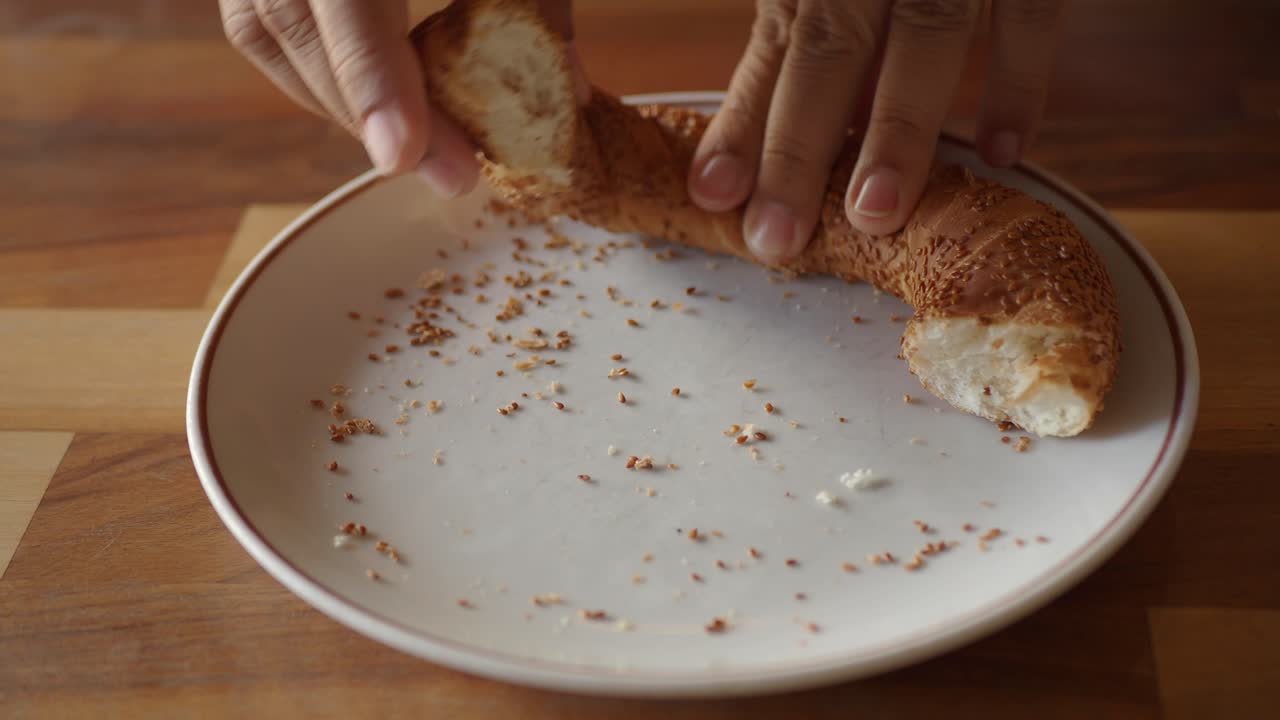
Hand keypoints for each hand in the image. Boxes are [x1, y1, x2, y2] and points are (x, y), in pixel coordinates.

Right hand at [220, 0, 584, 196]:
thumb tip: (563, 92)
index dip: (370, 73)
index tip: (403, 155)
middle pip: (294, 17)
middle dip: (369, 109)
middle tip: (449, 174)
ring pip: (263, 23)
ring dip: (338, 100)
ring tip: (417, 149)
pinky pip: (257, 15)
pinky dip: (314, 69)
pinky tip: (370, 104)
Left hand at [687, 0, 1063, 263]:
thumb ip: (792, 22)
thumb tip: (749, 139)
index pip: (776, 46)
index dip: (742, 123)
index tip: (713, 195)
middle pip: (830, 45)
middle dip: (799, 147)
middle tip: (776, 239)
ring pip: (927, 31)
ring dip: (900, 128)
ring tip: (874, 215)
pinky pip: (1036, 8)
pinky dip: (1021, 80)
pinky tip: (1003, 155)